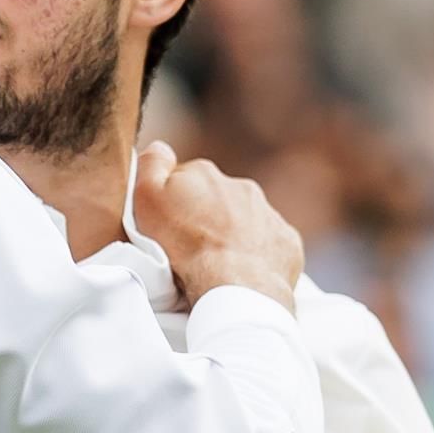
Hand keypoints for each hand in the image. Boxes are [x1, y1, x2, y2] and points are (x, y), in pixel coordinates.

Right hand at [130, 141, 301, 311]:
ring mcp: (267, 214)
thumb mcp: (147, 198)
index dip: (172, 202)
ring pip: (246, 220)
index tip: (166, 225)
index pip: (183, 179)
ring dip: (232, 234)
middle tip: (191, 247)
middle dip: (206, 216)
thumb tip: (160, 147)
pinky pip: (270, 244)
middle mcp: (240, 186)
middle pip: (216, 199)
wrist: (236, 285)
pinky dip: (257, 254)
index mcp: (205, 173)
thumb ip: (151, 164)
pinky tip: (243, 271)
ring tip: (217, 263)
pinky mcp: (286, 241)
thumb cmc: (185, 245)